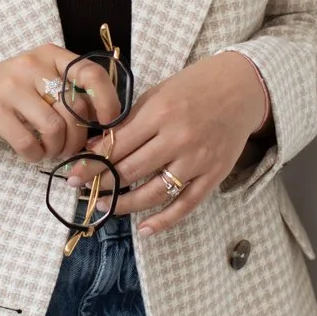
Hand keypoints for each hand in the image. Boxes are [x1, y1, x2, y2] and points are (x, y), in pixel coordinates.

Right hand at [0, 44, 115, 165]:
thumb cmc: (9, 91)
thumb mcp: (40, 78)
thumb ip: (68, 91)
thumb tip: (104, 122)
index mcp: (50, 55)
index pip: (90, 73)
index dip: (108, 100)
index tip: (109, 122)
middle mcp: (32, 65)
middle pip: (74, 109)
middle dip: (78, 138)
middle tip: (69, 148)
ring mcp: (11, 87)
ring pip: (54, 128)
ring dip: (57, 148)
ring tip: (49, 150)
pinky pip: (28, 142)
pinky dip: (35, 155)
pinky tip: (31, 152)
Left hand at [71, 50, 271, 236]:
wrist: (242, 88)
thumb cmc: (195, 86)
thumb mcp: (158, 94)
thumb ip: (129, 122)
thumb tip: (96, 148)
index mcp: (160, 114)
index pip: (117, 147)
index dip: (92, 164)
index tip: (74, 174)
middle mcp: (178, 139)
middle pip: (131, 171)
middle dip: (102, 185)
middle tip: (83, 192)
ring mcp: (197, 160)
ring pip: (154, 193)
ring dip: (125, 205)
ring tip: (105, 208)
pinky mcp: (214, 175)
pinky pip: (185, 205)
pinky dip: (164, 220)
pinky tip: (145, 228)